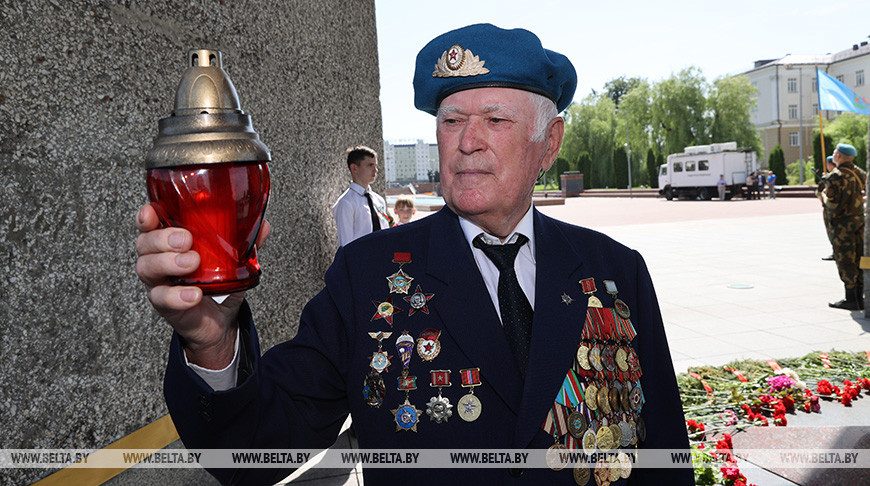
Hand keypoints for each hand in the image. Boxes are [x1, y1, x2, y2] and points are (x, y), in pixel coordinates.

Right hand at [135, 203, 270, 368]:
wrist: (219, 321)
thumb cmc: (217, 284)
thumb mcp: (232, 261)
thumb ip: (245, 243)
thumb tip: (263, 226)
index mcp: (170, 242)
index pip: (149, 224)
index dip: (146, 216)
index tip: (152, 212)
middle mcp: (158, 259)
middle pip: (144, 243)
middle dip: (163, 237)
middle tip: (187, 240)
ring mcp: (158, 283)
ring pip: (147, 267)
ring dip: (168, 262)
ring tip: (192, 262)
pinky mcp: (164, 305)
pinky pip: (162, 298)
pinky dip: (178, 295)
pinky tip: (194, 294)